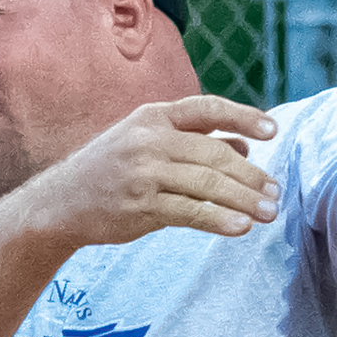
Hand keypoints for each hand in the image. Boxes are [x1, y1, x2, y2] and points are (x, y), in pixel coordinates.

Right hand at [23, 95, 280, 247]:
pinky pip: (190, 212)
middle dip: (251, 176)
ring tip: (268, 213)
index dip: (243, 116)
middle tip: (275, 193)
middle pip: (214, 154)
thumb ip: (195, 141)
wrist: (61, 203)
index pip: (207, 108)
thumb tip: (245, 145)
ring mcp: (144, 173)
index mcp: (153, 116)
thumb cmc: (112, 170)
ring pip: (207, 184)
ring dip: (244, 200)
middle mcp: (149, 140)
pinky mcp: (140, 207)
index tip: (273, 130)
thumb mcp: (147, 142)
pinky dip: (219, 220)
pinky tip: (240, 228)